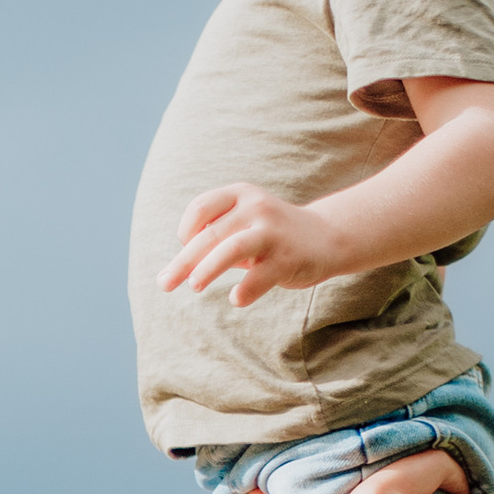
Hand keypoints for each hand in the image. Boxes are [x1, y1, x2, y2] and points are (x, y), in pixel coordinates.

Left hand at [162, 184, 337, 307]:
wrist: (328, 237)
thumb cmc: (271, 235)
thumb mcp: (242, 224)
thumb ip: (212, 240)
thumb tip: (172, 272)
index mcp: (241, 195)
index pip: (200, 208)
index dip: (185, 231)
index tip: (185, 249)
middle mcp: (256, 208)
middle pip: (209, 234)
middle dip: (184, 261)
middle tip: (164, 283)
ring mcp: (273, 232)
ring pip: (231, 248)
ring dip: (207, 268)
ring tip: (194, 286)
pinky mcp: (288, 258)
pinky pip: (261, 276)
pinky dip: (246, 290)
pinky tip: (236, 298)